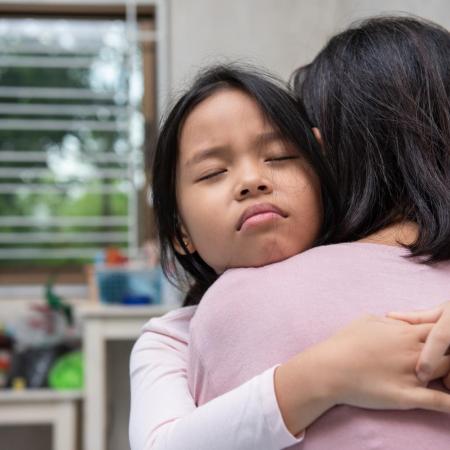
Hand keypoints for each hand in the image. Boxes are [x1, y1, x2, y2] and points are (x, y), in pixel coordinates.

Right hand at [322, 315, 449, 411]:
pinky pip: (440, 402)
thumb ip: (392, 321)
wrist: (330, 368)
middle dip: (449, 355)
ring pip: (449, 374)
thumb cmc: (345, 342)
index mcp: (406, 333)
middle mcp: (414, 352)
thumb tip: (402, 323)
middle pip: (449, 352)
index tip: (439, 342)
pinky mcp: (408, 397)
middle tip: (442, 362)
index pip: (441, 330)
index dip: (444, 336)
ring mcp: (413, 375)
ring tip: (447, 380)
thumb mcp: (367, 320)